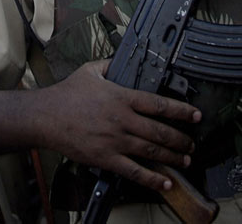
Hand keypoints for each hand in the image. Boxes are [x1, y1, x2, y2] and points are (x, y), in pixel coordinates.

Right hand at [42, 59, 200, 193]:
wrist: (47, 116)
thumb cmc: (68, 94)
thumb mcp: (91, 70)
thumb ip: (110, 63)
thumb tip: (123, 59)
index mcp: (121, 96)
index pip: (158, 104)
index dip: (180, 111)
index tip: (195, 115)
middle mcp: (122, 119)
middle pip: (159, 131)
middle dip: (181, 138)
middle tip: (192, 142)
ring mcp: (115, 141)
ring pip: (151, 151)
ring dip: (172, 157)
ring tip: (185, 159)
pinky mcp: (106, 158)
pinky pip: (134, 171)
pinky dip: (152, 178)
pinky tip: (165, 181)